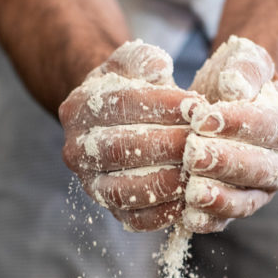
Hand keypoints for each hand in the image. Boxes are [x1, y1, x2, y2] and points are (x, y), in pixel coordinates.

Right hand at [59, 40, 203, 230]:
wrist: (118, 123)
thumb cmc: (132, 88)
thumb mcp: (132, 64)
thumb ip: (142, 59)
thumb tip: (158, 66)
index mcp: (77, 109)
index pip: (119, 105)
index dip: (160, 104)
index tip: (197, 103)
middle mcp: (75, 150)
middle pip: (121, 149)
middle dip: (167, 144)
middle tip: (202, 140)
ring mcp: (91, 185)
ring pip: (125, 190)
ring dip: (167, 181)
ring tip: (199, 170)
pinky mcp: (111, 210)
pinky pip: (135, 219)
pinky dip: (164, 213)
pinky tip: (191, 198)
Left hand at [182, 36, 277, 232]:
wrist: (222, 102)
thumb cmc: (234, 79)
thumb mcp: (244, 60)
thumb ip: (245, 67)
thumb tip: (236, 85)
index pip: (271, 127)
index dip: (238, 123)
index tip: (203, 118)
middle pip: (261, 169)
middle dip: (226, 162)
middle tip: (192, 153)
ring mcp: (260, 190)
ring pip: (247, 200)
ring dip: (220, 198)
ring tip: (192, 190)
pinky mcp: (236, 207)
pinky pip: (226, 220)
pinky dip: (210, 221)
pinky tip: (189, 217)